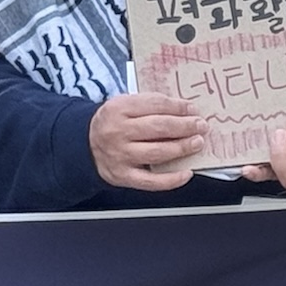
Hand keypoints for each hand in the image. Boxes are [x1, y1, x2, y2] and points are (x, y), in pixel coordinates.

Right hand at [89, 93, 205, 191]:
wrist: (84, 144)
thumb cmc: (113, 123)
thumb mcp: (126, 105)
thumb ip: (151, 105)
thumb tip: (186, 110)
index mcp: (119, 109)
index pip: (156, 104)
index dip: (179, 107)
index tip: (193, 109)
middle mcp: (117, 132)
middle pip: (159, 128)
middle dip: (185, 126)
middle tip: (201, 126)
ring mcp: (119, 156)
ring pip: (157, 152)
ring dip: (182, 148)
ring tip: (197, 143)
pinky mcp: (122, 176)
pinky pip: (150, 181)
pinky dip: (171, 179)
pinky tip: (186, 173)